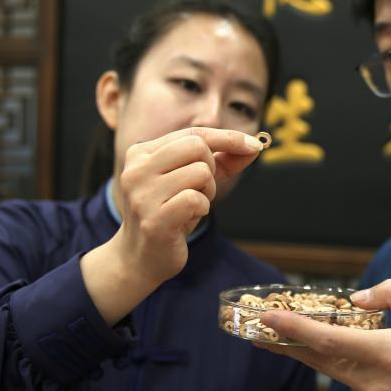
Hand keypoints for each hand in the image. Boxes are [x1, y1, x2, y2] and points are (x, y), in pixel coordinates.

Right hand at [81, 127, 263, 323]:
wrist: (141, 257)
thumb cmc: (170, 214)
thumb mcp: (193, 182)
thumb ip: (221, 162)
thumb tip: (253, 146)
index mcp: (142, 153)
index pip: (193, 133)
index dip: (227, 138)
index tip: (253, 145)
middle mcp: (137, 169)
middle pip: (197, 147)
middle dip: (212, 168)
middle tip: (201, 189)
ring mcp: (143, 195)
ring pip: (200, 172)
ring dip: (207, 191)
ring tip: (192, 206)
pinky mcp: (154, 220)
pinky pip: (196, 199)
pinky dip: (202, 208)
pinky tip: (188, 219)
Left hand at [255, 279, 390, 390]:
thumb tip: (355, 300)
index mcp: (389, 352)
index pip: (329, 340)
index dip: (294, 329)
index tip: (267, 317)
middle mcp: (375, 384)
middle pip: (320, 361)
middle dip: (290, 343)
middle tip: (263, 330)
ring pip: (344, 375)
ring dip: (347, 359)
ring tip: (390, 354)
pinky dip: (367, 379)